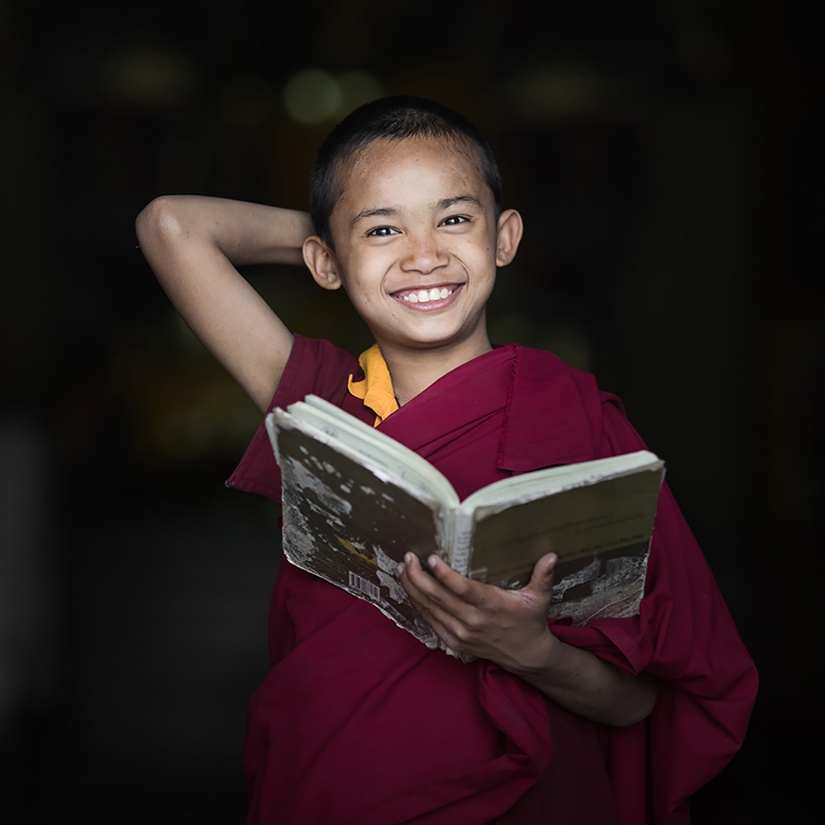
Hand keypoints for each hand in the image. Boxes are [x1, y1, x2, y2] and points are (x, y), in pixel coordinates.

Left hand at [399, 552, 560, 672]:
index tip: (430, 558)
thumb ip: (543, 576)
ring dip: (413, 588)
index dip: (444, 574)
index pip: (463, 589)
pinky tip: (410, 590)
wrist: (528, 657)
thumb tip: (552, 555)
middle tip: (408, 557)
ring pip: (430, 609)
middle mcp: (472, 620)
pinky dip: (418, 605)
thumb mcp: (540, 598)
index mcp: (492, 606)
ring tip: (403, 568)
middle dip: (418, 576)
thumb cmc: (531, 622)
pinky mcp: (454, 641)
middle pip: (438, 597)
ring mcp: (461, 633)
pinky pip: (430, 621)